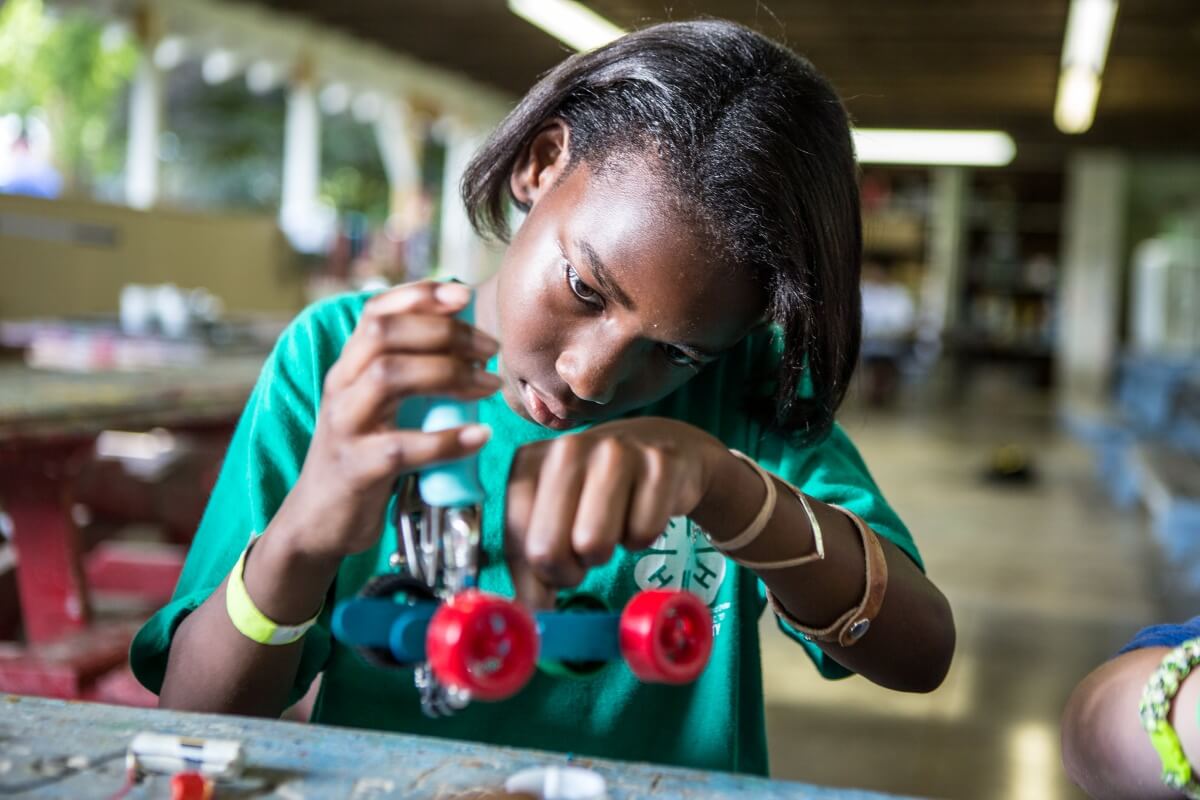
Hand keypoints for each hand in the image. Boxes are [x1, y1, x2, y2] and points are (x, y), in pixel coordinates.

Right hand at [281, 281, 500, 559]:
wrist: (318, 522)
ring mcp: (344, 427)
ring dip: (448, 375)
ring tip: (488, 386)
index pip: (376, 312)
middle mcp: (341, 388)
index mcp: (349, 368)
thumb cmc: (365, 458)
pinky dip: (445, 440)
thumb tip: (469, 344)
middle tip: (488, 349)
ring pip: (388, 377)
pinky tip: (479, 437)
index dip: (419, 296)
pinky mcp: (356, 469)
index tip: (464, 295)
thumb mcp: (381, 408)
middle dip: (443, 333)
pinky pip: (401, 447)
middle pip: (383, 335)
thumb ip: (412, 376)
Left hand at [504, 417, 725, 607]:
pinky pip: (642, 533)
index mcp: (527, 464)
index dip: (539, 575)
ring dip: (606, 552)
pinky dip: (644, 536)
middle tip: (584, 554)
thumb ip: (531, 568)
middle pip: (548, 550)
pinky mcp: (659, 464)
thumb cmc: (596, 492)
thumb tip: (524, 620)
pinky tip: (642, 510)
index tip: (556, 572)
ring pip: (594, 543)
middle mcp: (566, 449)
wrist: (660, 447)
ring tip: (612, 528)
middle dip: (570, 570)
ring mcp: (614, 452)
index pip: (518, 545)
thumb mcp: (553, 517)